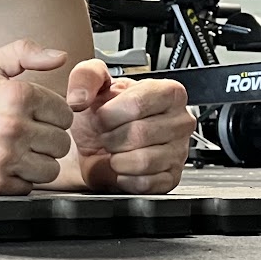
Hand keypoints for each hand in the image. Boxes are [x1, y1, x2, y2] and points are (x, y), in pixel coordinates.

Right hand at [0, 39, 75, 194]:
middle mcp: (12, 125)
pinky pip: (28, 187)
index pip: (64, 113)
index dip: (50, 117)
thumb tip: (59, 57)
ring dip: (35, 164)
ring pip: (50, 169)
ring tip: (14, 154)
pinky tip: (1, 168)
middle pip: (61, 143)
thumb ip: (24, 53)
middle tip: (22, 138)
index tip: (33, 119)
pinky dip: (17, 181)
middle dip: (44, 142)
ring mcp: (4, 156)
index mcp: (16, 95)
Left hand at [65, 60, 196, 193]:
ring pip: (144, 160)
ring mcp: (180, 152)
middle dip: (111, 137)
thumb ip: (85, 76)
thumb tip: (79, 99)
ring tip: (116, 150)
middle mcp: (181, 121)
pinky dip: (124, 178)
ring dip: (117, 159)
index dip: (110, 114)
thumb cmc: (103, 116)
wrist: (98, 146)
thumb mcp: (94, 87)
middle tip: (108, 135)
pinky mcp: (171, 179)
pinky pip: (144, 183)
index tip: (103, 116)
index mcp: (168, 92)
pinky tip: (123, 167)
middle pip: (140, 133)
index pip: (138, 103)